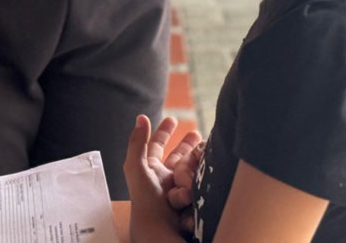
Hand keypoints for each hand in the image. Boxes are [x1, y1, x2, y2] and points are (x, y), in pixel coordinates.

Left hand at [124, 115, 197, 242]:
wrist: (159, 227)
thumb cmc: (145, 198)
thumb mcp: (136, 166)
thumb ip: (137, 142)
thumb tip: (141, 117)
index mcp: (149, 167)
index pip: (156, 145)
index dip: (164, 131)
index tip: (173, 119)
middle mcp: (163, 176)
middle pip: (176, 155)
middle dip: (186, 143)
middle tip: (197, 133)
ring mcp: (178, 186)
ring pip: (189, 165)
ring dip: (197, 155)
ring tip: (207, 146)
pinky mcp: (191, 195)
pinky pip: (198, 178)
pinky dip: (202, 169)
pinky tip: (208, 161)